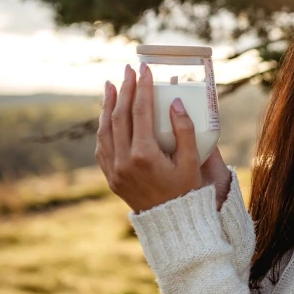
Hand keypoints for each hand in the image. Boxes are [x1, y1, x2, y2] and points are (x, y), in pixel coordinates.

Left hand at [96, 63, 231, 212]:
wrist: (171, 223)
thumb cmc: (186, 191)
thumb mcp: (191, 161)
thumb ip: (185, 130)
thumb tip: (174, 101)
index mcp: (145, 156)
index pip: (141, 112)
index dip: (142, 88)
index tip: (145, 70)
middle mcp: (124, 161)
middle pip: (120, 116)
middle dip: (124, 90)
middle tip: (129, 71)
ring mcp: (114, 170)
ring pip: (105, 130)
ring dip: (107, 105)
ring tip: (112, 86)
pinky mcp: (111, 176)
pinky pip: (102, 146)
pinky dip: (104, 127)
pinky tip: (108, 115)